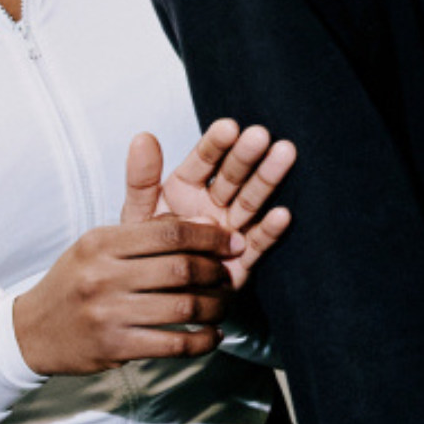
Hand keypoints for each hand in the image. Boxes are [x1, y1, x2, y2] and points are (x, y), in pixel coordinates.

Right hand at [10, 134, 238, 374]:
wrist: (33, 331)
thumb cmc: (77, 282)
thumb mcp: (100, 246)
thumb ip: (148, 232)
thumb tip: (205, 222)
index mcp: (101, 242)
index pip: (169, 232)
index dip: (209, 236)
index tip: (232, 243)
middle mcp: (103, 275)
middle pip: (180, 269)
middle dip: (216, 273)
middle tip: (230, 277)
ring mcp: (108, 313)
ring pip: (183, 308)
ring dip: (214, 307)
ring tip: (223, 306)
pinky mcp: (115, 347)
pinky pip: (173, 344)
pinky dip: (201, 341)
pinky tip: (211, 335)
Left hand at [153, 117, 295, 287]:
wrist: (156, 297)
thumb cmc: (146, 251)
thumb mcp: (138, 213)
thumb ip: (141, 178)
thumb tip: (142, 136)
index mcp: (186, 188)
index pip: (203, 161)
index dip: (216, 144)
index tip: (228, 127)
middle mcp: (212, 204)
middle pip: (232, 176)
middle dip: (246, 156)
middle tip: (261, 136)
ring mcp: (231, 229)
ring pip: (251, 201)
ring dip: (267, 179)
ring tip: (285, 154)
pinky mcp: (243, 258)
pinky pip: (258, 242)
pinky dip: (270, 229)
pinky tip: (282, 214)